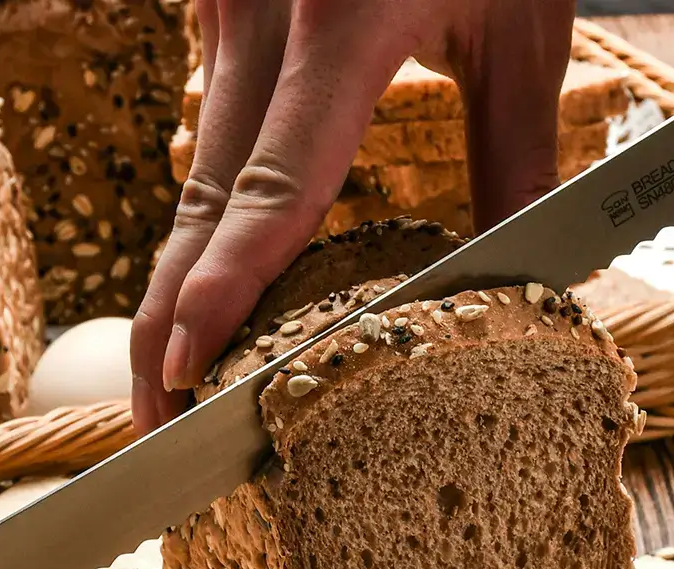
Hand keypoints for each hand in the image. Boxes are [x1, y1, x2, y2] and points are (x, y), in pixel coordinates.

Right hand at [131, 0, 576, 432]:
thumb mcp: (520, 21)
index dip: (228, 286)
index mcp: (338, 22)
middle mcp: (256, 15)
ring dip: (185, 276)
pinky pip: (213, 121)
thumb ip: (515, 152)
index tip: (187, 368)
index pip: (273, 182)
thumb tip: (522, 275)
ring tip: (180, 378)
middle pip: (201, 195)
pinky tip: (217, 283)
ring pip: (198, 165)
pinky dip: (212, 211)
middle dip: (170, 317)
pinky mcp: (219, 4)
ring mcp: (223, 5)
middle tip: (152, 421)